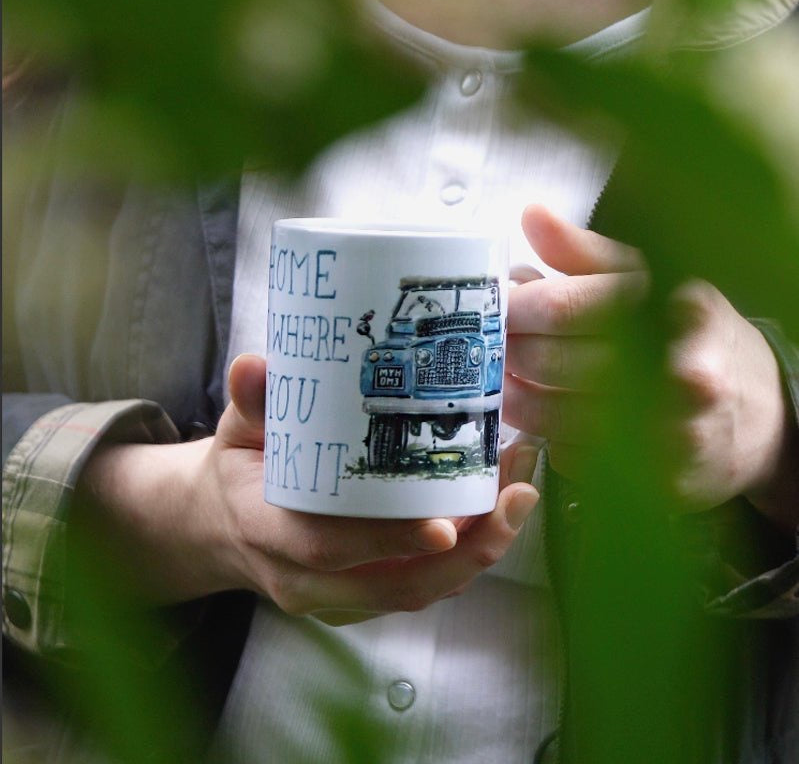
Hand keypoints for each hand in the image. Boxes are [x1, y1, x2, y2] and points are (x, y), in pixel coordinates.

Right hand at [78, 355, 538, 622]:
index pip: (326, 548)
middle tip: (514, 498)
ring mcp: (339, 597)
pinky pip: (422, 585)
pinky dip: (466, 554)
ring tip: (519, 493)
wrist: (225, 526)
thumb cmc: (238, 473)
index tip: (443, 525)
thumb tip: (255, 367)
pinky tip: (496, 509)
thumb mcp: (236, 433)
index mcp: (268, 534)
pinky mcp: (364, 596)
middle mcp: (306, 580)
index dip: (385, 542)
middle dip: (466, 552)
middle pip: (394, 586)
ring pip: (419, 591)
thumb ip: (251, 402)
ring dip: (479, 551)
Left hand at [504, 205, 793, 516]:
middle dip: (507, 354)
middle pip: (549, 362)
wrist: (754, 413)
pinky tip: (553, 418)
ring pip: (551, 416)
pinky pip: (573, 457)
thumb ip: (585, 254)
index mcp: (672, 306)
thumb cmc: (691, 337)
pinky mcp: (657, 478)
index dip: (513, 308)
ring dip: (516, 399)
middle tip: (489, 348)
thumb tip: (531, 215)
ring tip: (506, 382)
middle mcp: (677, 372)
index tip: (494, 309)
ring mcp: (670, 432)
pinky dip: (551, 436)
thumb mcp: (650, 281)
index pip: (561, 306)